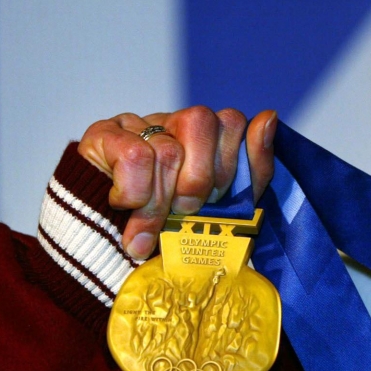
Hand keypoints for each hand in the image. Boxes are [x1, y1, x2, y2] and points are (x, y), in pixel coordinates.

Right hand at [77, 107, 276, 260]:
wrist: (104, 253)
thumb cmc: (170, 231)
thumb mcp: (223, 210)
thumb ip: (252, 169)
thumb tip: (268, 117)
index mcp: (205, 136)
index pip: (233, 122)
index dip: (230, 166)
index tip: (215, 200)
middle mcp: (171, 122)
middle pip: (202, 121)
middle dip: (199, 179)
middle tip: (184, 210)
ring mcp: (135, 124)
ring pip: (169, 148)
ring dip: (162, 199)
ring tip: (150, 224)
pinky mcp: (102, 136)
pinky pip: (134, 156)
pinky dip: (135, 192)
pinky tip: (125, 206)